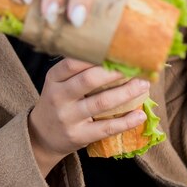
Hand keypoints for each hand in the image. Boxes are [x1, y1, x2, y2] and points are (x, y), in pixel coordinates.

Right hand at [27, 58, 149, 175]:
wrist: (42, 136)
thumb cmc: (57, 102)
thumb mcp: (58, 83)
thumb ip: (77, 71)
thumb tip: (111, 53)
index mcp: (53, 79)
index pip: (72, 63)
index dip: (95, 56)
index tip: (116, 51)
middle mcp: (58, 97)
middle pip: (88, 80)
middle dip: (114, 72)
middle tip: (135, 66)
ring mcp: (68, 118)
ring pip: (101, 103)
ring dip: (126, 93)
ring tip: (144, 85)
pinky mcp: (79, 136)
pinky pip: (106, 128)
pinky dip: (126, 121)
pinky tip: (140, 115)